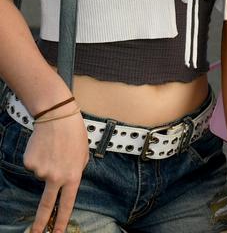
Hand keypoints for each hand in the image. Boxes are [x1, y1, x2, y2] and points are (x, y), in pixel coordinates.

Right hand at [22, 112, 88, 232]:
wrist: (56, 118)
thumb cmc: (74, 135)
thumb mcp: (83, 155)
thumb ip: (76, 171)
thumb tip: (66, 181)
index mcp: (72, 176)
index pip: (66, 204)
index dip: (60, 220)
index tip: (56, 232)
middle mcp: (55, 177)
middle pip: (46, 205)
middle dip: (40, 222)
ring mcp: (40, 172)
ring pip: (42, 174)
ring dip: (47, 165)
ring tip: (54, 149)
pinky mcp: (29, 164)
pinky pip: (34, 166)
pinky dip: (38, 159)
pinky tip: (44, 147)